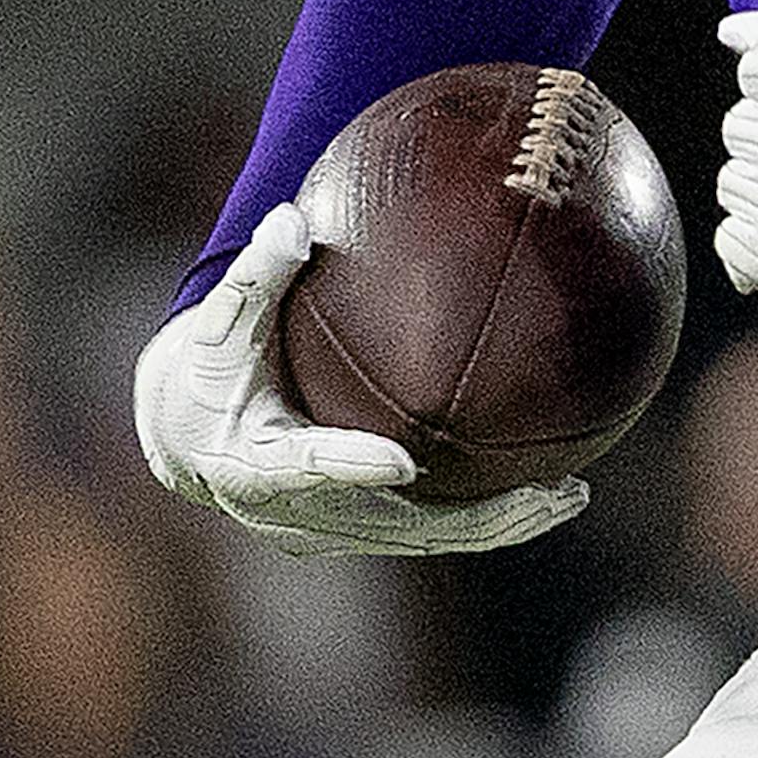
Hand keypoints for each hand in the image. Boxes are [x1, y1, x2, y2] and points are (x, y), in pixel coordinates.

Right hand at [132, 201, 586, 556]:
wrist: (188, 437)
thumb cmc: (210, 368)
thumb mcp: (220, 325)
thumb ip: (256, 276)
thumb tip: (293, 220)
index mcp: (255, 461)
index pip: (308, 468)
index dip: (353, 468)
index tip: (404, 461)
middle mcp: (299, 513)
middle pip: (392, 527)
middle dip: (469, 518)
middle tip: (538, 492)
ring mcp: (333, 529)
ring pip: (425, 537)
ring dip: (497, 523)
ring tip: (569, 494)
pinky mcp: (360, 528)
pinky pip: (431, 526)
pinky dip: (486, 513)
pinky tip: (548, 485)